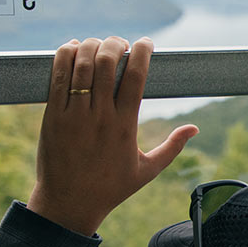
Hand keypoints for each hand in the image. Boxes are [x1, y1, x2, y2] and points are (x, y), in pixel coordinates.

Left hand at [27, 37, 197, 235]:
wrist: (68, 204)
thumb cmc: (110, 188)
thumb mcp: (147, 170)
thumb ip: (173, 147)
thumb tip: (195, 128)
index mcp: (125, 126)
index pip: (135, 77)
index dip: (142, 52)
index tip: (146, 43)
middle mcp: (99, 117)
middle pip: (106, 63)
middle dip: (115, 43)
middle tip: (120, 43)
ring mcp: (73, 115)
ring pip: (81, 65)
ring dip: (90, 45)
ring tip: (98, 43)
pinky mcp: (52, 116)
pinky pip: (57, 77)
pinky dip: (65, 56)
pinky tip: (73, 48)